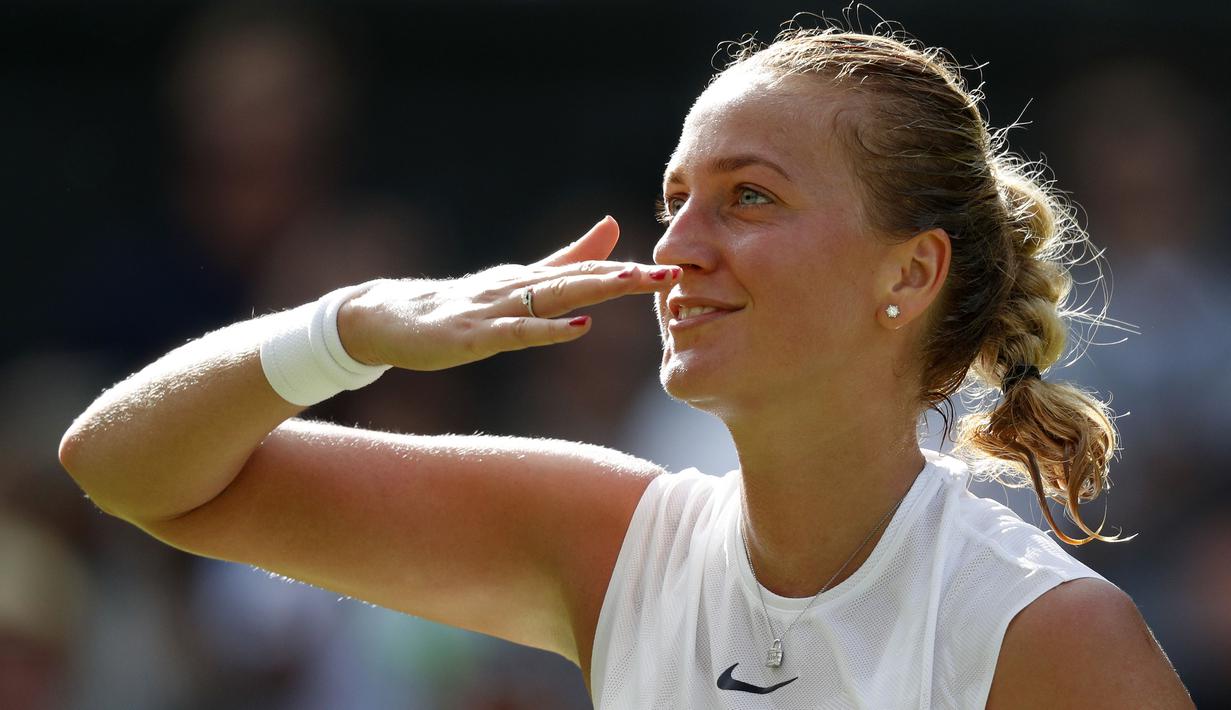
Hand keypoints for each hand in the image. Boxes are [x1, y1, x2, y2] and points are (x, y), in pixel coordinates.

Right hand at [338, 216, 678, 370]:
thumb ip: (567, 259)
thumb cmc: (457, 303)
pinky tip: (577, 327)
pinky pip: (517, 333)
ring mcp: (494, 310)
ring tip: (636, 285)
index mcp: (530, 278)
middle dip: (627, 278)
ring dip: (597, 291)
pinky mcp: (473, 336)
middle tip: (671, 274)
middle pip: (580, 280)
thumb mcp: (518, 281)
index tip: (675, 270)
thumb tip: (613, 228)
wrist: (388, 317)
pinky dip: (548, 330)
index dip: (631, 272)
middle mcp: (517, 287)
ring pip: (553, 297)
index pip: (588, 273)